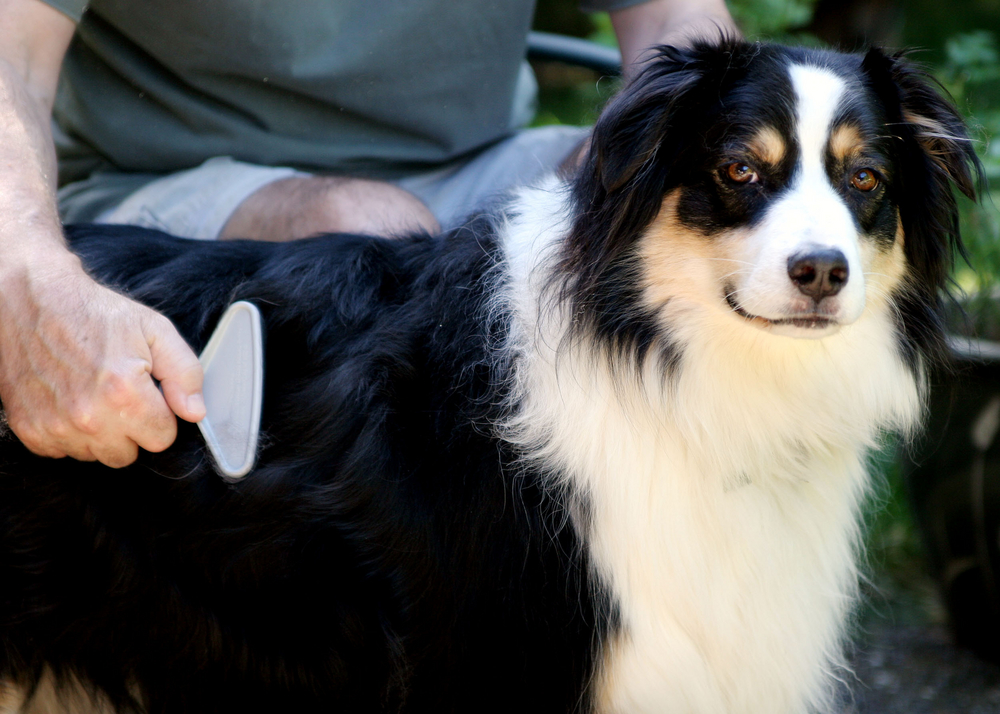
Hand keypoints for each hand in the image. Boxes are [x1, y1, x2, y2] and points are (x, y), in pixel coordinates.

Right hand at [0, 257, 204, 466]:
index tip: (147, 395)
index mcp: (123, 392)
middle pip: (128, 454)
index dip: (160, 416)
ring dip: (100, 433)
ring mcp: (55, 426)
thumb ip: (184, 374)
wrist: (32, 301)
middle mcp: (88, 416)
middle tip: (119, 394)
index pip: (161, 438)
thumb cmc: (95, 314)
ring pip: (96, 455)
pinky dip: (69, 432)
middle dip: (131, 429)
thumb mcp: (155, 331)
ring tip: (92, 394)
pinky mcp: (29, 429)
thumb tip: (194, 412)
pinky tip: (69, 401)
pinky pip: (63, 451)